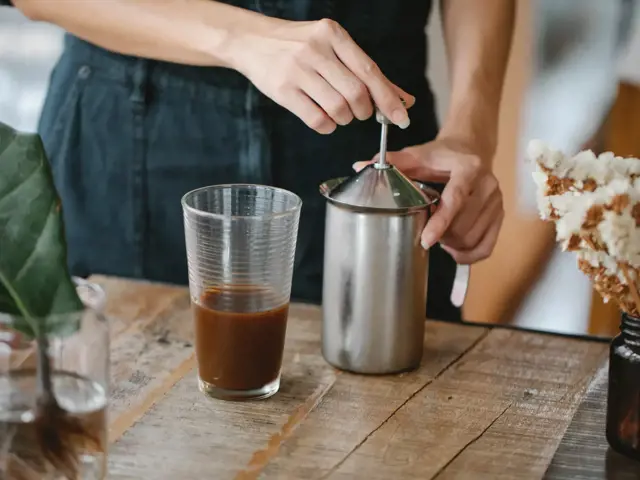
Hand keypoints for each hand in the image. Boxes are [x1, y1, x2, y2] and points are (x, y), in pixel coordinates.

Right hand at [231, 18, 414, 133]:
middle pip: (356, 93)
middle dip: (363, 111)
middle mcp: (316, 49)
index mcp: (333, 35)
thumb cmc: (298, 46)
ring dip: (344, 119)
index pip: (369, 71)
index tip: (402, 118)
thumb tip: (403, 99)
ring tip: (338, 113)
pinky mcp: (282, 89)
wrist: (251, 41)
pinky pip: (316, 119)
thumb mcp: (332, 48)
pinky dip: (327, 126)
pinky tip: (324, 120)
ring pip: (338, 108)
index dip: (388, 98)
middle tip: (358, 112)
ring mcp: (297, 69)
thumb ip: (366, 72)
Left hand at [353, 138, 503, 263]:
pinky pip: (486, 246)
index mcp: (469, 167)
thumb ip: (393, 162)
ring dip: (452, 245)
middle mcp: (488, 184)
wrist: (471, 148)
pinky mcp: (500, 214)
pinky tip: (453, 250)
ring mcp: (497, 201)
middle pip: (463, 225)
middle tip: (426, 231)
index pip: (456, 199)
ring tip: (439, 236)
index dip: (440, 222)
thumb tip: (361, 166)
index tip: (425, 240)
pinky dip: (468, 254)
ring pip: (472, 239)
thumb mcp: (418, 155)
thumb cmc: (441, 155)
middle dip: (441, 235)